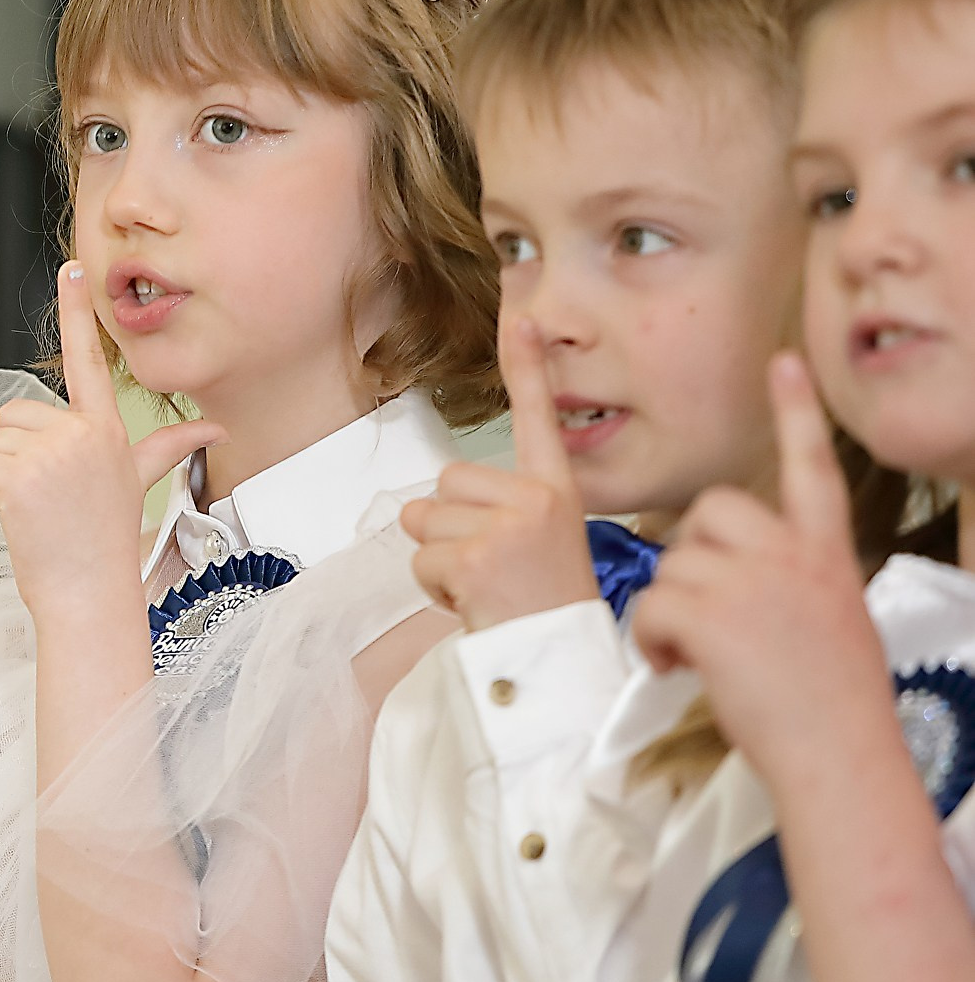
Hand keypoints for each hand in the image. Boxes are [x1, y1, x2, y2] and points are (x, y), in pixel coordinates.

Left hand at [0, 261, 220, 620]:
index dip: (78, 312)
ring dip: (1, 477)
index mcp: (106, 429)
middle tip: (48, 497)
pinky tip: (18, 517)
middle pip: (14, 414)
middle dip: (17, 453)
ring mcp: (50, 453)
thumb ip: (169, 449)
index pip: (89, 359)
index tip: (71, 267)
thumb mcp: (138, 484)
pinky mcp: (17, 476)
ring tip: (37, 509)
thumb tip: (219, 429)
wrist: (89, 595)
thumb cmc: (106, 542)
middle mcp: (81, 433)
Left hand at [402, 314, 599, 630]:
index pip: (539, 420)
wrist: (561, 663)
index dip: (528, 367)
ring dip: (440, 560)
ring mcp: (507, 527)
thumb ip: (500, 511)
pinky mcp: (477, 557)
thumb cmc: (545, 606)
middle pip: (445, 485)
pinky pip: (421, 560)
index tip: (525, 318)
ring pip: (425, 522)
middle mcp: (536, 499)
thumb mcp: (539, 544)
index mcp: (556, 491)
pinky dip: (435, 587)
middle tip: (493, 568)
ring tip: (486, 586)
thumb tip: (428, 504)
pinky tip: (475, 602)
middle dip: (449, 528)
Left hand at [632, 352, 890, 783]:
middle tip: (706, 616)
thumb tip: (740, 582)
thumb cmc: (831, 707)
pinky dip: (652, 642)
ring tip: (696, 659)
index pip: (813, 467)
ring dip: (668, 614)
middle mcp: (794, 555)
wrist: (840, 759)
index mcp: (828, 553)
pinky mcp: (713, 613)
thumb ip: (791, 584)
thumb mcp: (830, 622)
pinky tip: (677, 669)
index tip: (784, 363)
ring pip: (672, 566)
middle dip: (692, 557)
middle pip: (712, 512)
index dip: (797, 413)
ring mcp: (754, 581)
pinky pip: (652, 606)